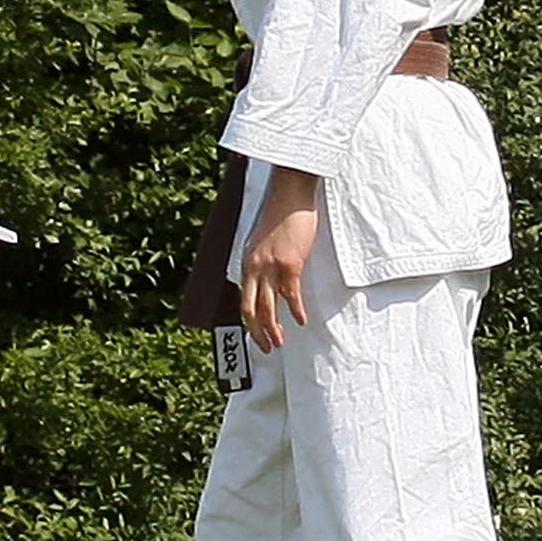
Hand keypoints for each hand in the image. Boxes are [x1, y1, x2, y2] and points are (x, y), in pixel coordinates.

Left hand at [239, 167, 318, 352]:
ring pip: (267, 306)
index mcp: (247, 261)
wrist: (290, 193)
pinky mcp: (289, 263)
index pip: (242, 298)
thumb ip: (264, 260)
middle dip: (257, 331)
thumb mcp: (265, 240)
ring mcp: (270, 266)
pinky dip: (294, 310)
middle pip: (250, 308)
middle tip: (266, 347)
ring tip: (279, 341)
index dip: (248, 319)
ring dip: (273, 328)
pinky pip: (290, 295)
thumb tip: (270, 278)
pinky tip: (299, 320)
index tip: (256, 332)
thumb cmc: (281, 214)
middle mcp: (254, 266)